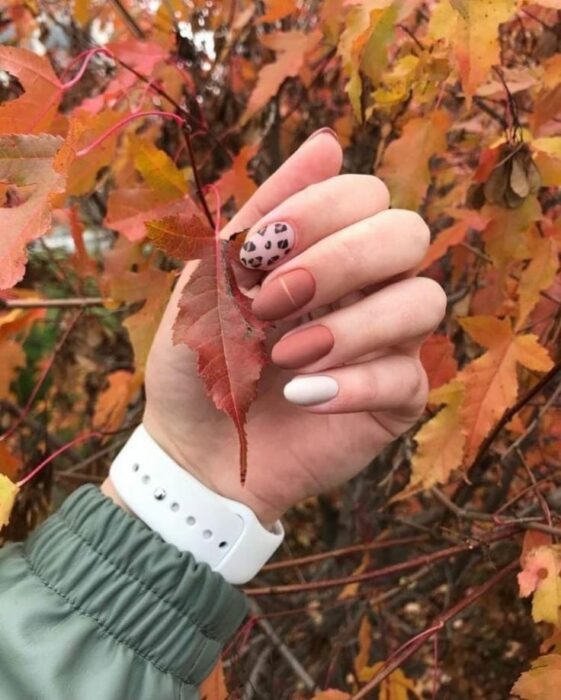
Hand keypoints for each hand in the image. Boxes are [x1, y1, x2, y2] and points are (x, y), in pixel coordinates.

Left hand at [141, 130, 445, 524]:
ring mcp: (387, 341)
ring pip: (424, 300)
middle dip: (341, 260)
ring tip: (288, 355)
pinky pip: (408, 377)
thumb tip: (327, 142)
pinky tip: (303, 398)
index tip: (255, 254)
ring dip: (351, 324)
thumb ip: (262, 216)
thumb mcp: (210, 283)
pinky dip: (354, 383)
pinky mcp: (395, 398)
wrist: (196, 450)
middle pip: (408, 233)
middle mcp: (368, 286)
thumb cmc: (202, 361)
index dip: (317, 212)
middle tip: (274, 300)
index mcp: (326, 248)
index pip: (363, 193)